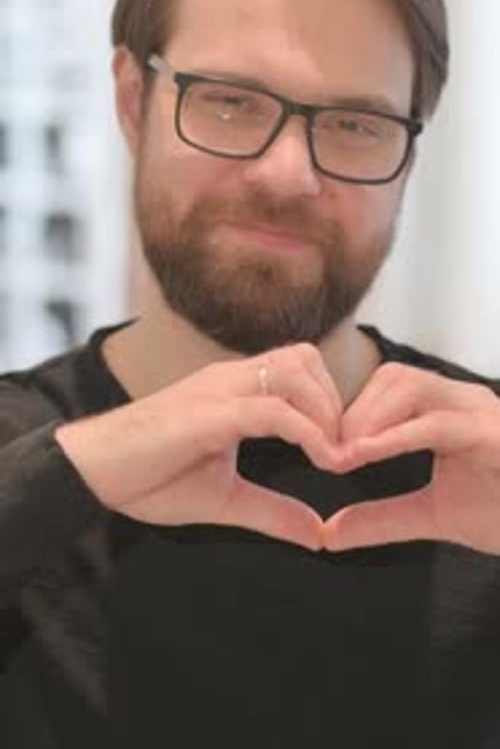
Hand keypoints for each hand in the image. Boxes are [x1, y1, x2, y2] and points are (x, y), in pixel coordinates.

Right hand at [57, 344, 340, 550]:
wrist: (93, 473)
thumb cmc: (150, 478)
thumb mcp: (225, 499)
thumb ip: (272, 512)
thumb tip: (318, 534)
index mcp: (233, 390)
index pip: (299, 367)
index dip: (330, 402)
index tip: (343, 449)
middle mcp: (229, 379)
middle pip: (303, 357)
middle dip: (335, 401)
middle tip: (343, 450)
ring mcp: (218, 391)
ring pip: (292, 371)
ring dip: (325, 411)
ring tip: (332, 457)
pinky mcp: (207, 414)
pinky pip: (270, 409)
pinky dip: (307, 432)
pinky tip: (320, 461)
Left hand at [323, 362, 499, 554]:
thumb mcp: (432, 516)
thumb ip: (382, 519)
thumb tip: (328, 533)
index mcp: (450, 410)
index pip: (390, 386)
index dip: (352, 412)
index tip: (323, 448)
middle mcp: (466, 400)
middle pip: (395, 377)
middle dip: (355, 411)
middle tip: (328, 454)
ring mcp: (483, 412)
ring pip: (412, 388)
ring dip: (370, 418)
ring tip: (344, 456)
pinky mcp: (494, 434)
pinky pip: (437, 423)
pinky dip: (396, 435)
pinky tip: (363, 455)